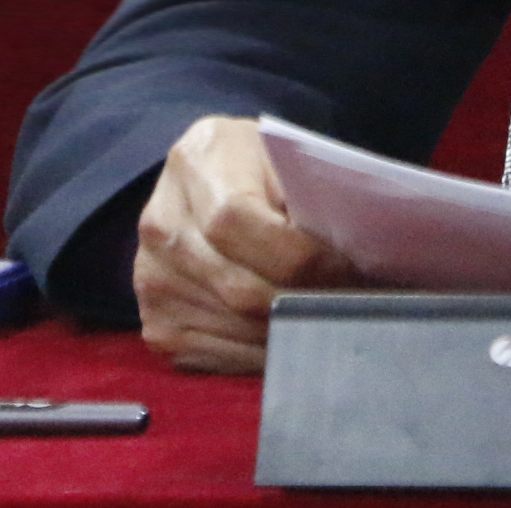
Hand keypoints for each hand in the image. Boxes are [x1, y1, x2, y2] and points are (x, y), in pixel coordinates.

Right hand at [132, 115, 359, 372]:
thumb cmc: (258, 166)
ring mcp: (153, 280)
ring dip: (293, 332)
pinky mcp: (158, 324)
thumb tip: (357, 249)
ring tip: (335, 321)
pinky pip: (220, 355)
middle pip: (241, 288)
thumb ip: (308, 193)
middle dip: (307, 302)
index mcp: (196, 164)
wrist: (206, 179)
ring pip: (237, 328)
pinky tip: (296, 336)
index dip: (301, 255)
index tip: (348, 269)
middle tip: (356, 305)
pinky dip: (266, 354)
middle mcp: (161, 226)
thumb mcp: (284, 154)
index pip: (239, 223)